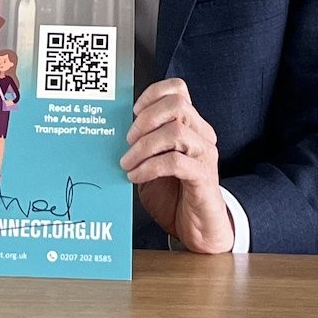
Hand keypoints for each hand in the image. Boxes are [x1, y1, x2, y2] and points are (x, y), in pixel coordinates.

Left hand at [121, 79, 233, 253]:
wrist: (198, 227)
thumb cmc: (174, 194)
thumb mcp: (151, 162)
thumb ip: (141, 144)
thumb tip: (112, 132)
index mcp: (190, 126)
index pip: (178, 89)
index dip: (152, 93)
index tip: (133, 111)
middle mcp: (201, 135)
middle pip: (177, 104)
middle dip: (145, 119)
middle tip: (128, 141)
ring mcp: (205, 155)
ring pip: (175, 131)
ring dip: (144, 146)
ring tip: (127, 162)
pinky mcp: (204, 177)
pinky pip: (175, 162)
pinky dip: (149, 167)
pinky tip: (136, 176)